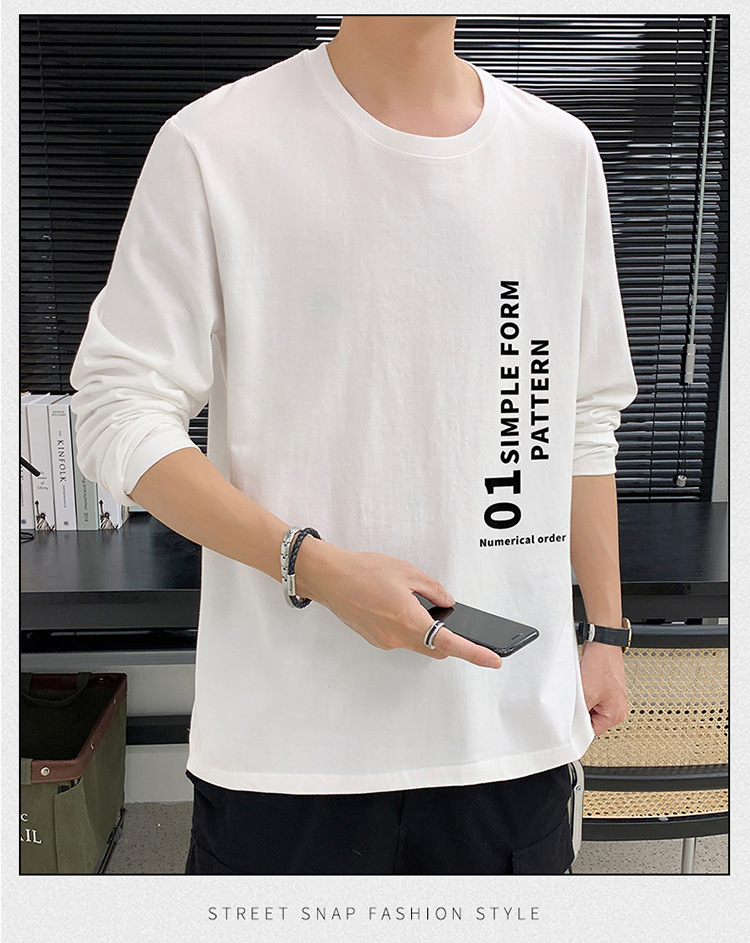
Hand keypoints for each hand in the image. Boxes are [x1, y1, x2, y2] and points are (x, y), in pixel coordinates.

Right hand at [294, 540, 502, 669]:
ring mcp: (385, 641)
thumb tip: (447, 601)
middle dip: (449, 640)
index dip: (474, 653)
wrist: (329, 577)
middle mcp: (397, 638)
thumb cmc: (364, 571)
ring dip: (426, 631)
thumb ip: (433, 589)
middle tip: (455, 621)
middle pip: (435, 649)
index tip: (493, 659)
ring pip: (417, 644)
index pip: (450, 644)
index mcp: (410, 621)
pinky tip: (398, 606)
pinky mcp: (374, 638)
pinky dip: (407, 627)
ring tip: (416, 602)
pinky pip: (400, 638)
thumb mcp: (408, 572)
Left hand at [579, 641, 628, 735]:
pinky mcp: (605, 687)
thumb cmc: (601, 665)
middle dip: (580, 711)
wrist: (602, 643)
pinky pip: (591, 695)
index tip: (569, 721)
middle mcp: (617, 707)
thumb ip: (580, 713)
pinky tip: (582, 682)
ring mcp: (612, 697)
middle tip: (575, 700)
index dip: (578, 727)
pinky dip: (584, 691)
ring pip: (590, 706)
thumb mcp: (586, 694)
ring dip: (582, 700)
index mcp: (616, 715)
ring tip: (581, 688)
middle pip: (591, 719)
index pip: (592, 731)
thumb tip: (572, 724)